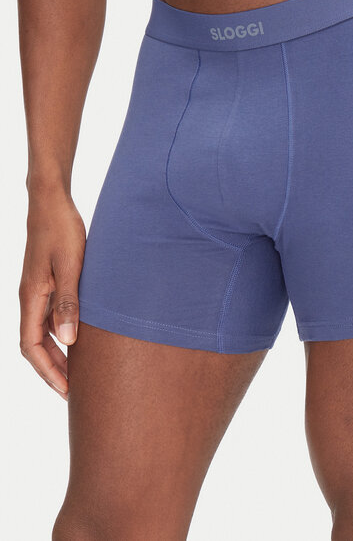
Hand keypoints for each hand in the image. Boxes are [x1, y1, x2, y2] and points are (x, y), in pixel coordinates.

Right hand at [19, 190, 85, 399]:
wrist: (52, 202)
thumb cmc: (61, 230)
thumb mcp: (70, 266)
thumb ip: (68, 302)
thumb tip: (68, 341)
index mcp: (30, 298)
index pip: (31, 347)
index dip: (48, 371)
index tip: (67, 391)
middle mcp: (30, 298)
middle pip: (36, 344)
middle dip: (54, 369)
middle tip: (77, 391)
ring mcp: (37, 290)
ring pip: (44, 332)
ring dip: (59, 353)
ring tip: (81, 371)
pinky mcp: (47, 281)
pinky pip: (51, 316)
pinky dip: (63, 332)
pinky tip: (81, 337)